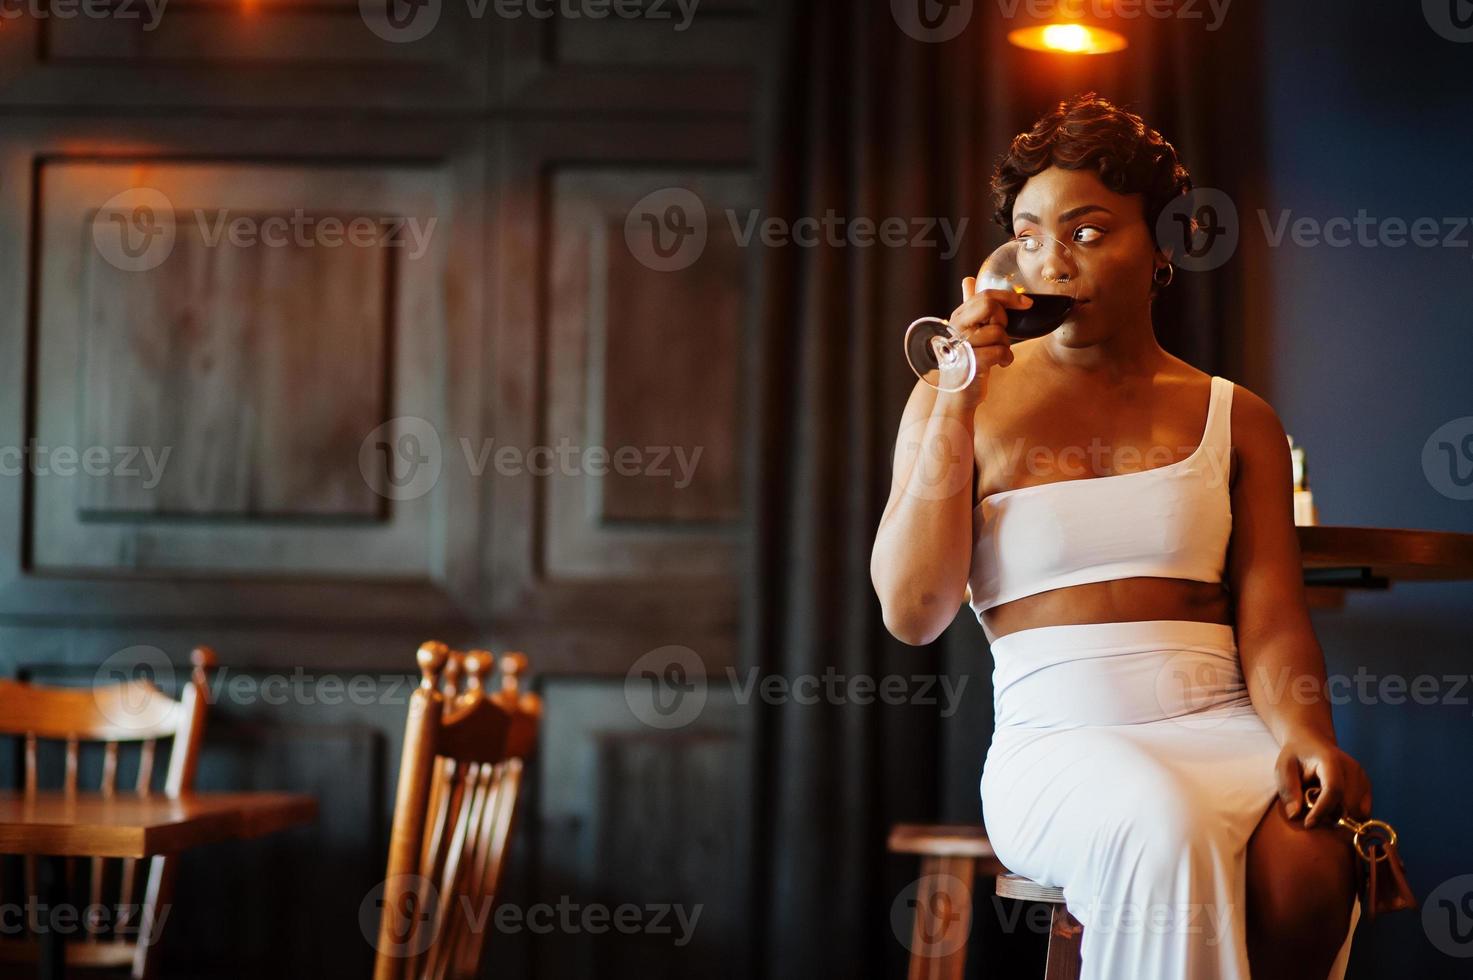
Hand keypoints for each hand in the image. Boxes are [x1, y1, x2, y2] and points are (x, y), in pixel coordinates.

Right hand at [943, 276, 1028, 403]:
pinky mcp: (971, 361)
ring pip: (998, 331)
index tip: (1026, 303)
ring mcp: (962, 344)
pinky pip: (1001, 351)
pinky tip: (999, 364)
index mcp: (957, 317)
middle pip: (989, 305)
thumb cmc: (966, 361)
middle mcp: (956, 327)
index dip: (1008, 297)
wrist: (957, 396)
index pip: (985, 295)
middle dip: (1003, 320)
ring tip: (996, 355)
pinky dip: (1006, 358)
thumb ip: (969, 305)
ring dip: (1005, 345)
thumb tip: (967, 280)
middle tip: (1000, 334)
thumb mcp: (967, 330)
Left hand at [1273, 731, 1372, 828]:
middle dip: (1331, 815)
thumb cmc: (1296, 756)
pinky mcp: (1366, 786)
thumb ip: (1288, 789)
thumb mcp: (1284, 767)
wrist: (1312, 742)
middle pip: (1349, 804)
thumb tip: (1295, 815)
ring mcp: (1362, 777)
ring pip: (1358, 811)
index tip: (1309, 824)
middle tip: (1313, 811)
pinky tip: (1334, 806)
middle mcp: (1352, 768)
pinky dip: (1349, 815)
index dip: (1322, 811)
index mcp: (1331, 761)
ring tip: (1322, 804)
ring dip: (1341, 816)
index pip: (1334, 790)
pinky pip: (1363, 811)